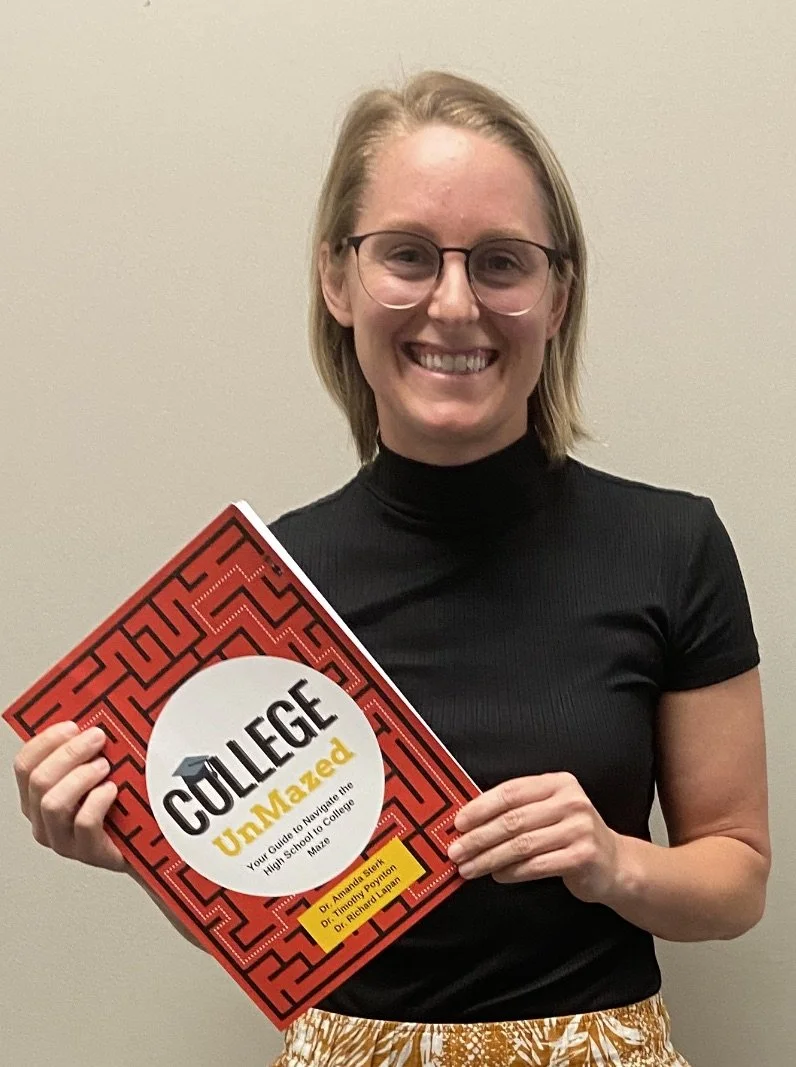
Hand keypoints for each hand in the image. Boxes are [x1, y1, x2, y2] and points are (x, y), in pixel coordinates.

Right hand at [13, 720, 125, 871]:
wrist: (145, 840)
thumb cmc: (119, 802)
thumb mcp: (98, 771)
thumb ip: (88, 750)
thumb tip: (95, 718)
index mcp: (37, 796)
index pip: (24, 765)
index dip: (45, 741)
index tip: (72, 725)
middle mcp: (42, 818)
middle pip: (38, 780)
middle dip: (68, 753)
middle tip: (97, 738)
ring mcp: (62, 839)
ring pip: (53, 803)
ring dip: (80, 777)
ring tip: (105, 766)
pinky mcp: (86, 852)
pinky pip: (83, 823)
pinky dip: (97, 801)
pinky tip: (112, 790)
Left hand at [448, 772, 623, 903]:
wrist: (614, 863)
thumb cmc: (571, 835)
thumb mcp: (549, 811)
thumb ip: (517, 810)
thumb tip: (469, 821)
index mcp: (558, 783)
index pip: (511, 792)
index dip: (481, 807)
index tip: (458, 822)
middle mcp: (571, 802)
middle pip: (513, 820)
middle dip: (479, 837)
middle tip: (457, 849)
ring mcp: (579, 829)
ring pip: (521, 844)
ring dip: (489, 858)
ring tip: (469, 868)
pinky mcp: (583, 856)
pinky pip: (536, 865)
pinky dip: (512, 872)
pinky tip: (497, 875)